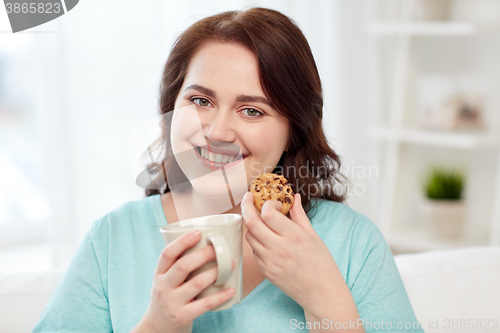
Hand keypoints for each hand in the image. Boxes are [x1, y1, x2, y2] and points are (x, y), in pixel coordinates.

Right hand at [133, 230, 234, 332]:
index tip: (198, 232)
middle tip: (217, 249)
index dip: (182, 241)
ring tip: (229, 265)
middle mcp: (163, 287)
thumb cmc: (166, 298)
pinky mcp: (182, 316)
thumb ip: (177, 266)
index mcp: (159, 274)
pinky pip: (205, 304)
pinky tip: (231, 290)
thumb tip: (204, 245)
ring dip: (215, 273)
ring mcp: (172, 302)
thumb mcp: (164, 281)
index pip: (167, 254)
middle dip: (203, 255)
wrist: (156, 329)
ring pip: (196, 283)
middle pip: (183, 266)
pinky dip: (220, 296)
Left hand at [241, 192, 339, 312]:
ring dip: (252, 225)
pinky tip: (268, 241)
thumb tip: (294, 197)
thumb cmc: (322, 264)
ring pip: (249, 236)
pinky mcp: (265, 272)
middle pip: (251, 222)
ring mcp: (270, 261)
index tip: (275, 203)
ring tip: (263, 223)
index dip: (267, 203)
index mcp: (294, 236)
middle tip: (249, 199)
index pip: (268, 213)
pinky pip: (254, 251)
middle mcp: (279, 248)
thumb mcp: (313, 236)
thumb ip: (299, 215)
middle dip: (246, 206)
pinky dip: (257, 242)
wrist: (321, 293)